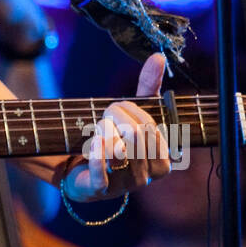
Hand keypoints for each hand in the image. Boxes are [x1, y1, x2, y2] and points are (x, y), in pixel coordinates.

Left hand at [21, 52, 171, 201]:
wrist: (83, 169)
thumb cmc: (116, 138)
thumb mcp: (133, 113)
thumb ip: (148, 87)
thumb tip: (158, 56)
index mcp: (162, 159)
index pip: (152, 126)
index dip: (132, 111)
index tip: (119, 108)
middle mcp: (148, 175)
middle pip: (137, 136)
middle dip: (116, 118)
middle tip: (104, 117)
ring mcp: (125, 184)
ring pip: (120, 150)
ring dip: (103, 131)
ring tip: (97, 129)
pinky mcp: (101, 190)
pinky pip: (102, 172)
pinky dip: (96, 153)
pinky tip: (92, 143)